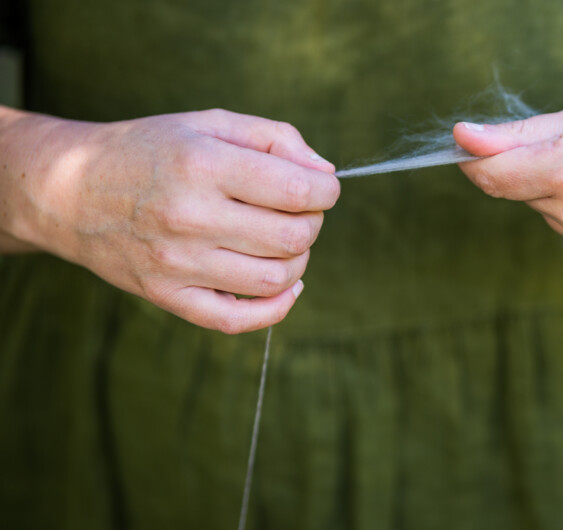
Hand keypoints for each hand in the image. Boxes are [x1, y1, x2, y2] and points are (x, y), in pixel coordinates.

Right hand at [0, 108, 339, 332]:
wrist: (71, 190)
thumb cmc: (151, 151)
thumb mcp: (209, 122)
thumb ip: (275, 138)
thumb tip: (326, 173)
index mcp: (203, 165)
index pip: (298, 191)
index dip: (327, 191)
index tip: (322, 188)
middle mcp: (189, 216)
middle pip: (293, 238)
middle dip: (313, 223)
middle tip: (299, 212)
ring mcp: (177, 263)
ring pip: (275, 280)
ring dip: (298, 261)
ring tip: (283, 241)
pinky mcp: (168, 296)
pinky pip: (238, 319)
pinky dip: (276, 308)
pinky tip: (283, 286)